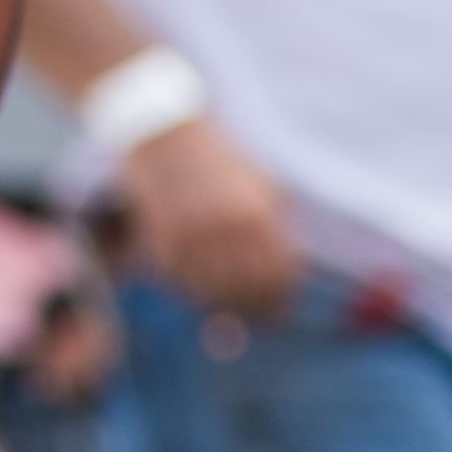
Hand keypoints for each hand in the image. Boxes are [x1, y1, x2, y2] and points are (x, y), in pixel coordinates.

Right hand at [115, 115, 304, 321]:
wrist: (167, 135)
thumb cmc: (224, 166)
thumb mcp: (265, 189)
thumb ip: (280, 235)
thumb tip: (286, 286)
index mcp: (259, 216)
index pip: (279, 279)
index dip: (281, 301)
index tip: (278, 311)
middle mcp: (228, 228)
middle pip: (249, 292)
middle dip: (253, 310)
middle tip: (251, 316)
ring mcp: (195, 236)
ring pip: (215, 296)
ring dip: (221, 305)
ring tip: (224, 300)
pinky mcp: (165, 242)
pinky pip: (184, 285)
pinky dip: (191, 289)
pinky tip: (196, 278)